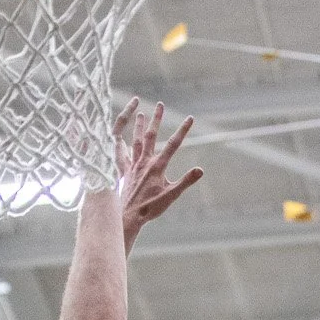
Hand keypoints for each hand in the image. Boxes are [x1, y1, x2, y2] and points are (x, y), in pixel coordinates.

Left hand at [115, 99, 203, 250]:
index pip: (173, 144)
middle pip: (152, 136)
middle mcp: (144, 161)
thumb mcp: (171, 196)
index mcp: (157, 166)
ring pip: (136, 141)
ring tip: (141, 114)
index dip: (183, 130)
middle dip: (157, 119)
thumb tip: (200, 170)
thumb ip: (186, 181)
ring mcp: (133, 165)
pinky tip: (119, 137)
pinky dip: (120, 145)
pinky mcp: (125, 172)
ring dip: (139, 126)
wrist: (128, 216)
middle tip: (160, 104)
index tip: (190, 118)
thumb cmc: (151, 208)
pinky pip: (121, 154)